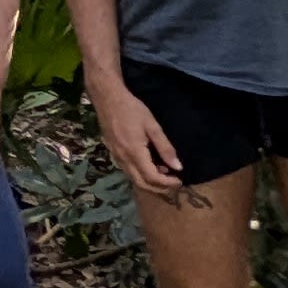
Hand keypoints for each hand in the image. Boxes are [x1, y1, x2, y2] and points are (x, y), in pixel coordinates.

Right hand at [88, 73, 183, 194]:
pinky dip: (142, 174)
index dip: (167, 183)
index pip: (152, 177)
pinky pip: (128, 171)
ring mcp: (116, 157)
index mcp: (134, 152)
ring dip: (150, 182)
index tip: (180, 180)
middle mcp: (123, 159)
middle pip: (141, 184)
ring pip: (134, 179)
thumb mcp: (152, 125)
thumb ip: (165, 147)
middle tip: (174, 183)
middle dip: (159, 188)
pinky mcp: (113, 153)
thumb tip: (178, 167)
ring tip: (165, 174)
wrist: (107, 98)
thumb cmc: (132, 109)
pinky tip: (151, 165)